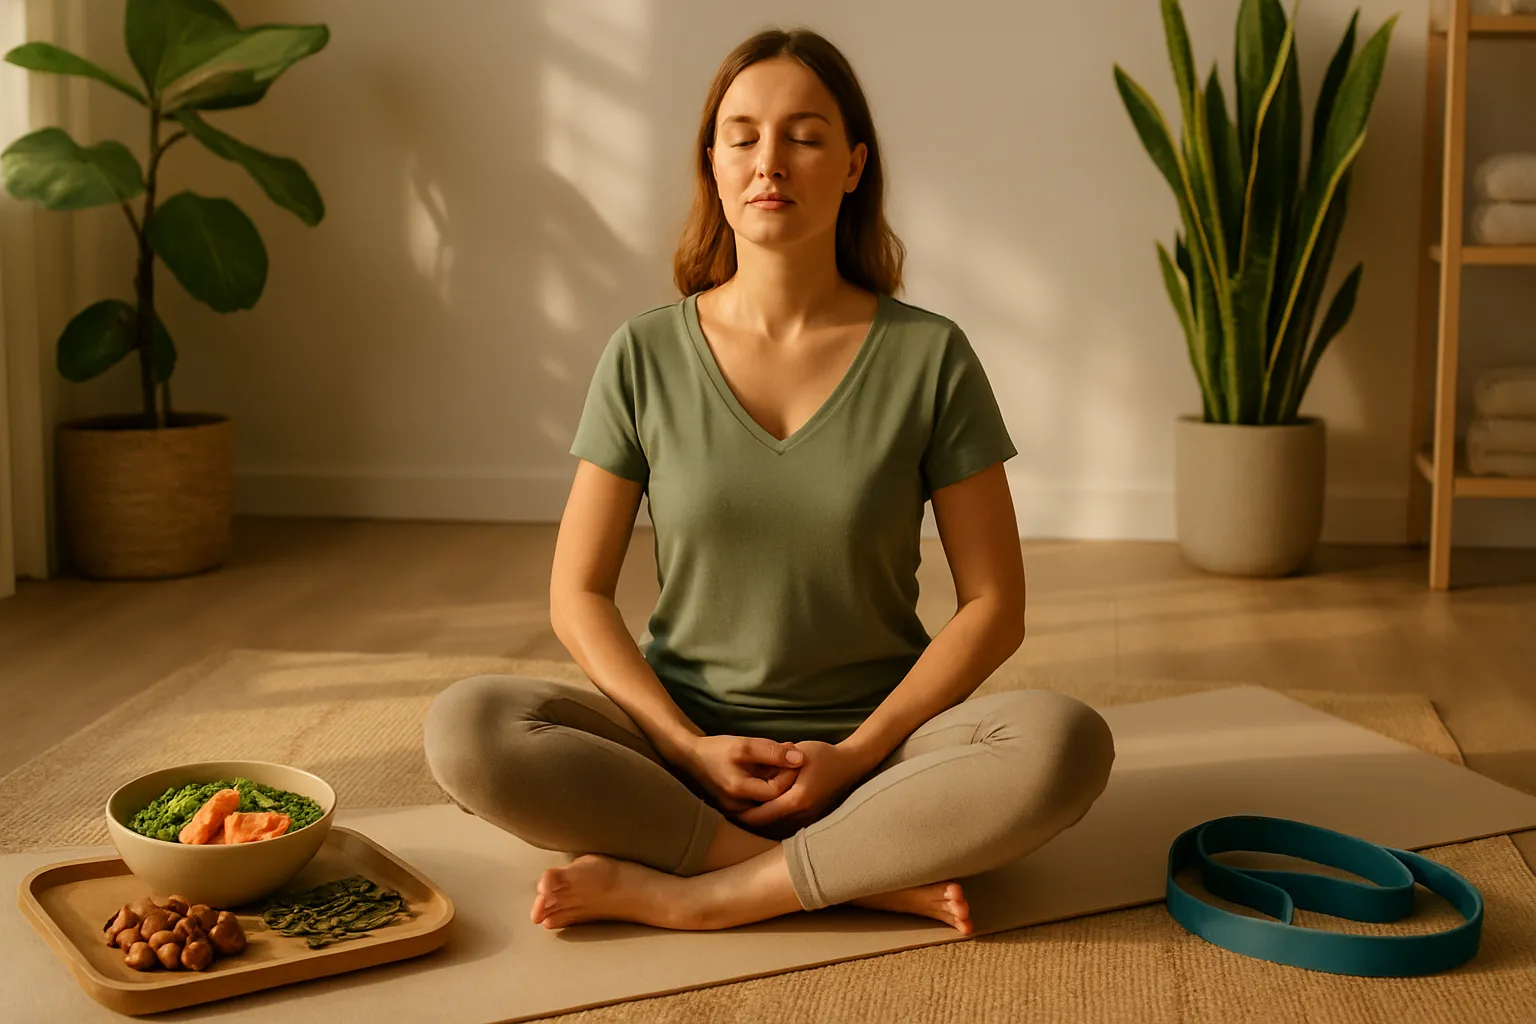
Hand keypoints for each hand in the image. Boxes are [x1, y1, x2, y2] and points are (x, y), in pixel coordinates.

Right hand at [677, 734, 806, 814]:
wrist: (690, 757)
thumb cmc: (716, 749)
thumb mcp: (746, 745)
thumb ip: (773, 752)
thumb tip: (801, 759)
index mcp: (740, 792)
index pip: (778, 790)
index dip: (789, 773)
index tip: (795, 756)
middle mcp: (738, 808)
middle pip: (774, 799)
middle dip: (785, 779)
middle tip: (791, 759)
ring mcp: (736, 811)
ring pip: (767, 801)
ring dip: (777, 783)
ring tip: (780, 764)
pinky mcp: (735, 808)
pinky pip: (758, 801)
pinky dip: (766, 787)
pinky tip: (768, 772)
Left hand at [732, 740, 874, 831]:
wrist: (851, 764)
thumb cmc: (823, 755)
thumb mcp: (796, 755)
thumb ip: (776, 765)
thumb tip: (754, 774)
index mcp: (796, 800)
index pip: (761, 815)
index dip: (742, 814)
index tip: (727, 808)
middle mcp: (802, 814)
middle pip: (767, 824)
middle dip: (749, 818)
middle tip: (729, 810)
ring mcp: (808, 818)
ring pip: (776, 825)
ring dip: (761, 819)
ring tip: (741, 810)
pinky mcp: (812, 817)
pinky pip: (786, 821)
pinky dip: (773, 816)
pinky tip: (762, 806)